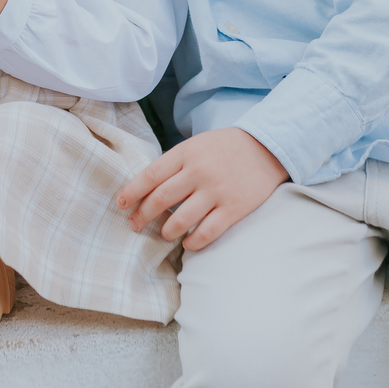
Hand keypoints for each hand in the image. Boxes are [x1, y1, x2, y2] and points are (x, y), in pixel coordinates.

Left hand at [117, 128, 288, 251]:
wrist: (267, 146)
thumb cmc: (225, 148)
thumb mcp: (196, 145)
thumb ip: (175, 163)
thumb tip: (147, 188)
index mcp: (187, 153)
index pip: (151, 175)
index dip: (132, 192)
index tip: (121, 204)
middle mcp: (199, 172)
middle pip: (161, 199)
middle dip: (143, 215)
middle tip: (135, 225)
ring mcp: (217, 191)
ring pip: (181, 220)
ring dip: (167, 231)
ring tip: (164, 234)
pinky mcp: (234, 208)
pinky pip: (207, 232)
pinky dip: (193, 242)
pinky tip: (187, 242)